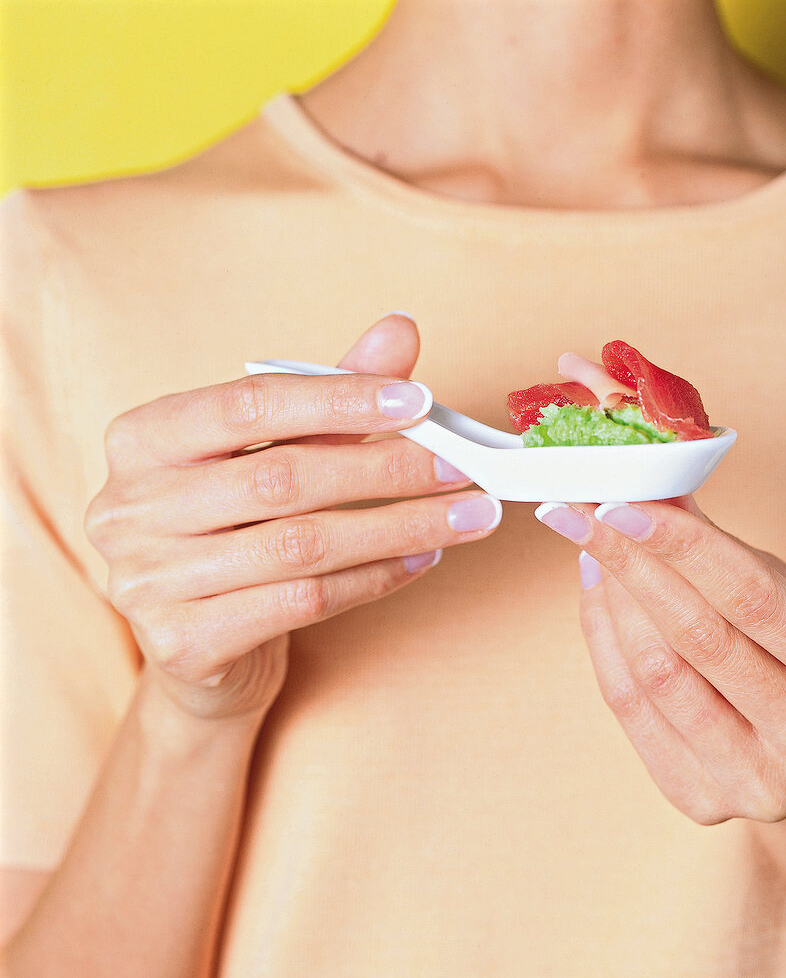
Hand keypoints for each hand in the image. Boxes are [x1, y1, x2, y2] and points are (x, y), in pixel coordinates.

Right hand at [85, 316, 501, 726]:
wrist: (197, 645)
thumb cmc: (235, 533)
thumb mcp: (273, 454)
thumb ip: (329, 398)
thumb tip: (399, 332)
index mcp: (143, 440)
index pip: (250, 403)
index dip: (340, 398)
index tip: (419, 400)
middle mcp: (130, 508)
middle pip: (283, 477)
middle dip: (387, 470)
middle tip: (461, 468)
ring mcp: (147, 580)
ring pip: (301, 546)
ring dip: (399, 528)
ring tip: (464, 518)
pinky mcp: (183, 642)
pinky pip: (302, 601)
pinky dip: (374, 579)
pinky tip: (421, 560)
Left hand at [535, 497, 785, 822]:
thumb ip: (727, 554)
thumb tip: (652, 491)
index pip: (751, 596)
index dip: (680, 545)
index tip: (623, 503)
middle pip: (696, 637)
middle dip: (630, 562)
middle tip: (584, 511)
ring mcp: (759, 784)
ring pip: (654, 674)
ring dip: (612, 599)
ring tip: (593, 548)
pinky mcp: (702, 802)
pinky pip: (629, 710)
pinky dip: (604, 642)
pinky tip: (598, 596)